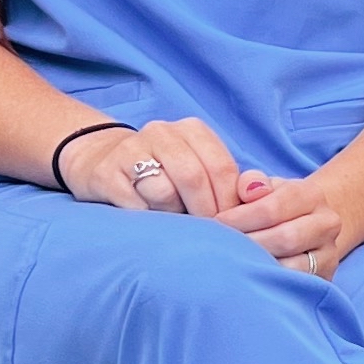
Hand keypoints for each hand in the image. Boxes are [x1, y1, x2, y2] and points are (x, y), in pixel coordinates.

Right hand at [71, 116, 244, 218]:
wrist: (101, 161)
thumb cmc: (164, 172)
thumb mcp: (198, 167)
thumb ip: (230, 181)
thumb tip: (262, 195)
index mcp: (191, 130)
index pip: (220, 167)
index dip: (229, 202)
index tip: (231, 225)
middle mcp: (161, 132)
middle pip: (194, 178)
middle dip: (205, 213)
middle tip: (207, 233)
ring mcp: (131, 150)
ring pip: (164, 193)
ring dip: (174, 216)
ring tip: (175, 221)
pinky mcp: (106, 173)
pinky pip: (135, 205)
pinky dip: (148, 219)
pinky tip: (149, 219)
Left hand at [231, 165, 352, 276]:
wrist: (305, 227)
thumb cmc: (273, 206)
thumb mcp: (263, 188)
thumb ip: (251, 183)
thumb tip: (249, 190)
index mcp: (312, 194)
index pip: (274, 208)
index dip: (240, 217)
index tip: (217, 222)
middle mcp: (328, 223)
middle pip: (286, 238)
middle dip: (248, 243)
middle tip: (221, 246)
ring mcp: (329, 254)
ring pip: (292, 265)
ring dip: (258, 264)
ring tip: (233, 261)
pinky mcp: (324, 279)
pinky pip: (294, 285)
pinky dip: (270, 281)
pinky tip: (250, 276)